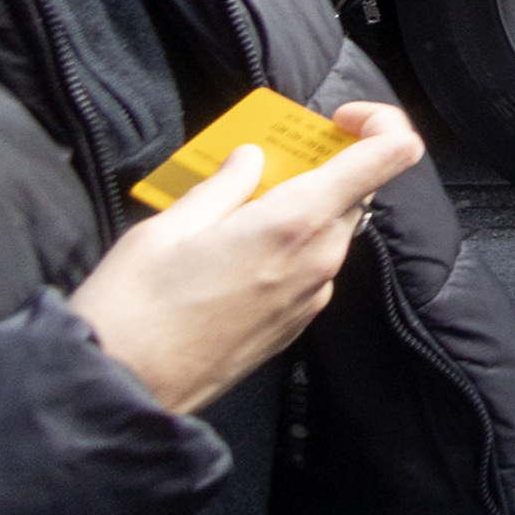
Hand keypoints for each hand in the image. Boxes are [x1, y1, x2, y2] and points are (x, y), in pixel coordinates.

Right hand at [69, 100, 424, 414]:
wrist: (122, 396)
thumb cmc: (133, 311)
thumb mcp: (166, 229)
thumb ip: (223, 186)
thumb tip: (251, 158)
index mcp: (296, 223)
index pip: (391, 156)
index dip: (380, 123)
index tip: (337, 119)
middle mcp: (320, 259)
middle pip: (355, 190)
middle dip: (318, 167)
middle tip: (259, 165)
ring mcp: (313, 296)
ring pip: (331, 228)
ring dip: (299, 206)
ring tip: (231, 210)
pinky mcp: (296, 324)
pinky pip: (310, 265)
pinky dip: (288, 244)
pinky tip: (232, 252)